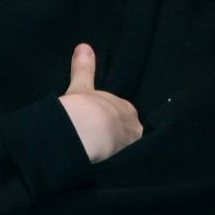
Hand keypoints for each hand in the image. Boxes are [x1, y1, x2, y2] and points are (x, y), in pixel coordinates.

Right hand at [57, 43, 142, 162]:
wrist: (86, 129)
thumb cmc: (83, 107)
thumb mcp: (81, 86)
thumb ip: (84, 68)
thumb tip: (83, 46)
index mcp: (125, 108)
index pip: (122, 116)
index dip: (110, 121)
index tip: (99, 126)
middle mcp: (133, 125)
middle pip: (127, 132)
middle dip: (116, 137)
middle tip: (98, 142)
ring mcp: (132, 145)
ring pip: (127, 149)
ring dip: (118, 152)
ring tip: (101, 158)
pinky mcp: (127, 162)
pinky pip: (125, 164)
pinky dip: (118, 165)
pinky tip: (106, 169)